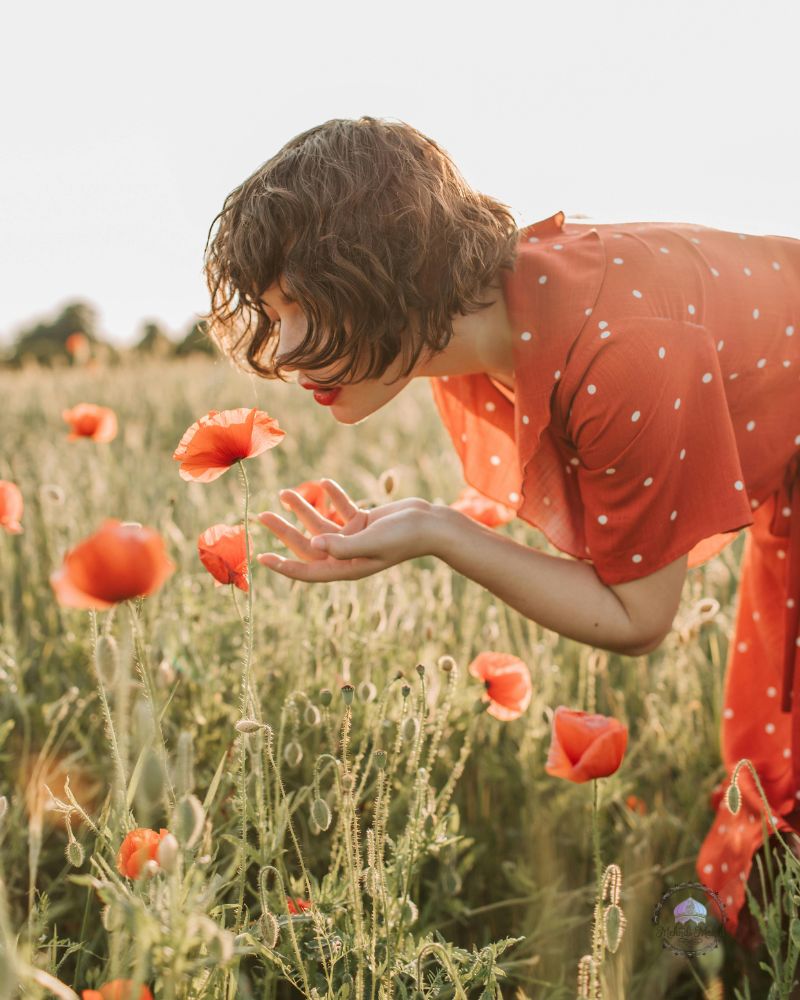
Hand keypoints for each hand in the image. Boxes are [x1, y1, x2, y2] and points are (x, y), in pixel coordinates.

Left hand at [256, 478, 434, 581]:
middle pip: (308, 543)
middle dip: (285, 530)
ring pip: (321, 523)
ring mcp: (355, 538)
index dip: (285, 566)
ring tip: (283, 492)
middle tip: (262, 516)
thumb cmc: (404, 537)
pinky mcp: (364, 522)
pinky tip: (323, 483)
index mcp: (347, 567)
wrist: (432, 524)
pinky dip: (332, 496)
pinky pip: (341, 509)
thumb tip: (314, 543)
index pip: (309, 570)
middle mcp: (348, 555)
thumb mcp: (371, 541)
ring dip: (303, 508)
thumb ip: (342, 545)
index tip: (262, 557)